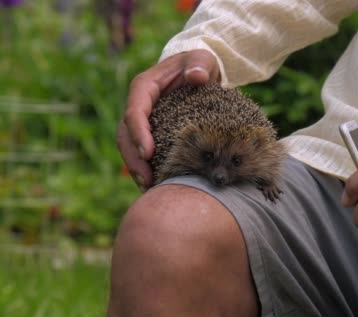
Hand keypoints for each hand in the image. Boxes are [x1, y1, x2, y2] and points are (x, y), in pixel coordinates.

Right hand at [117, 49, 219, 189]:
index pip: (135, 111)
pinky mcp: (152, 133)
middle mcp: (139, 105)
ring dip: (136, 168)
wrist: (199, 72)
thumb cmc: (198, 64)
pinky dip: (148, 168)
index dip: (138, 132)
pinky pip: (143, 153)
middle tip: (146, 179)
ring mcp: (144, 121)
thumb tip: (197, 77)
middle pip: (126, 134)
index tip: (148, 152)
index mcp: (144, 87)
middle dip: (133, 158)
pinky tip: (157, 185)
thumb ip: (199, 65)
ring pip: (130, 146)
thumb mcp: (201, 59)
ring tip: (148, 187)